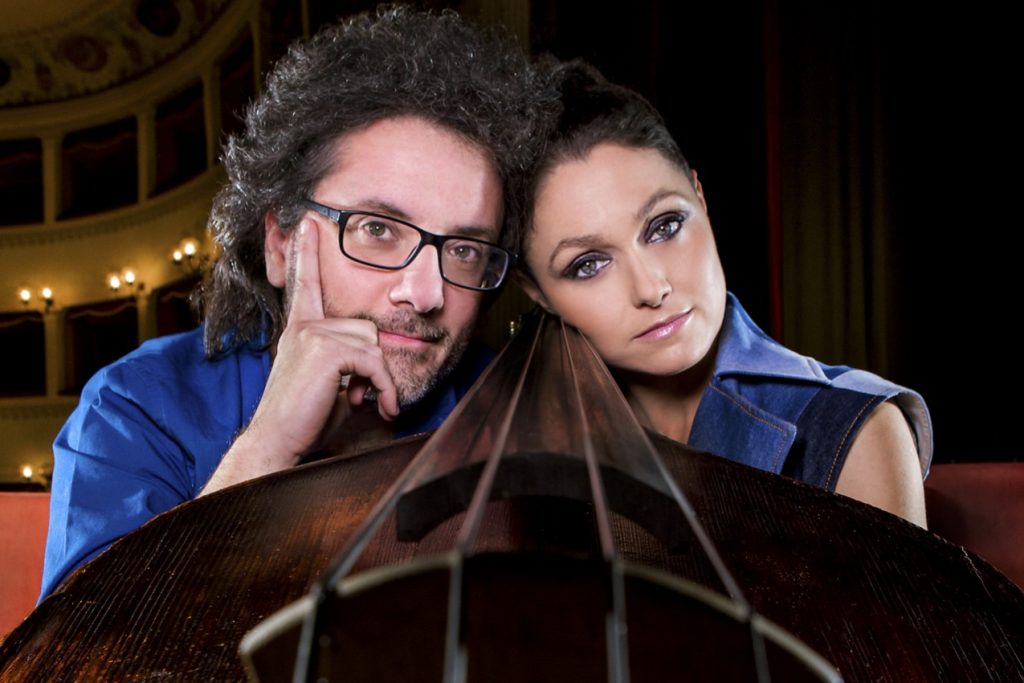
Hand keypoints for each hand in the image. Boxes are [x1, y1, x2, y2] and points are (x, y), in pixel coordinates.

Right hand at [201, 218, 397, 493]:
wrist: (277, 443)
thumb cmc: (305, 419)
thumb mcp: (331, 383)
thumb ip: (349, 362)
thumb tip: (375, 361)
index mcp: (300, 329)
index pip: (305, 284)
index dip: (306, 254)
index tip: (305, 222)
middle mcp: (304, 325)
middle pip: (367, 327)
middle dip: (373, 364)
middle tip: (359, 395)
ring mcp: (313, 334)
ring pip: (373, 343)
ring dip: (378, 378)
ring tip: (362, 402)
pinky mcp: (325, 349)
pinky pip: (374, 362)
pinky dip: (383, 387)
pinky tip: (378, 408)